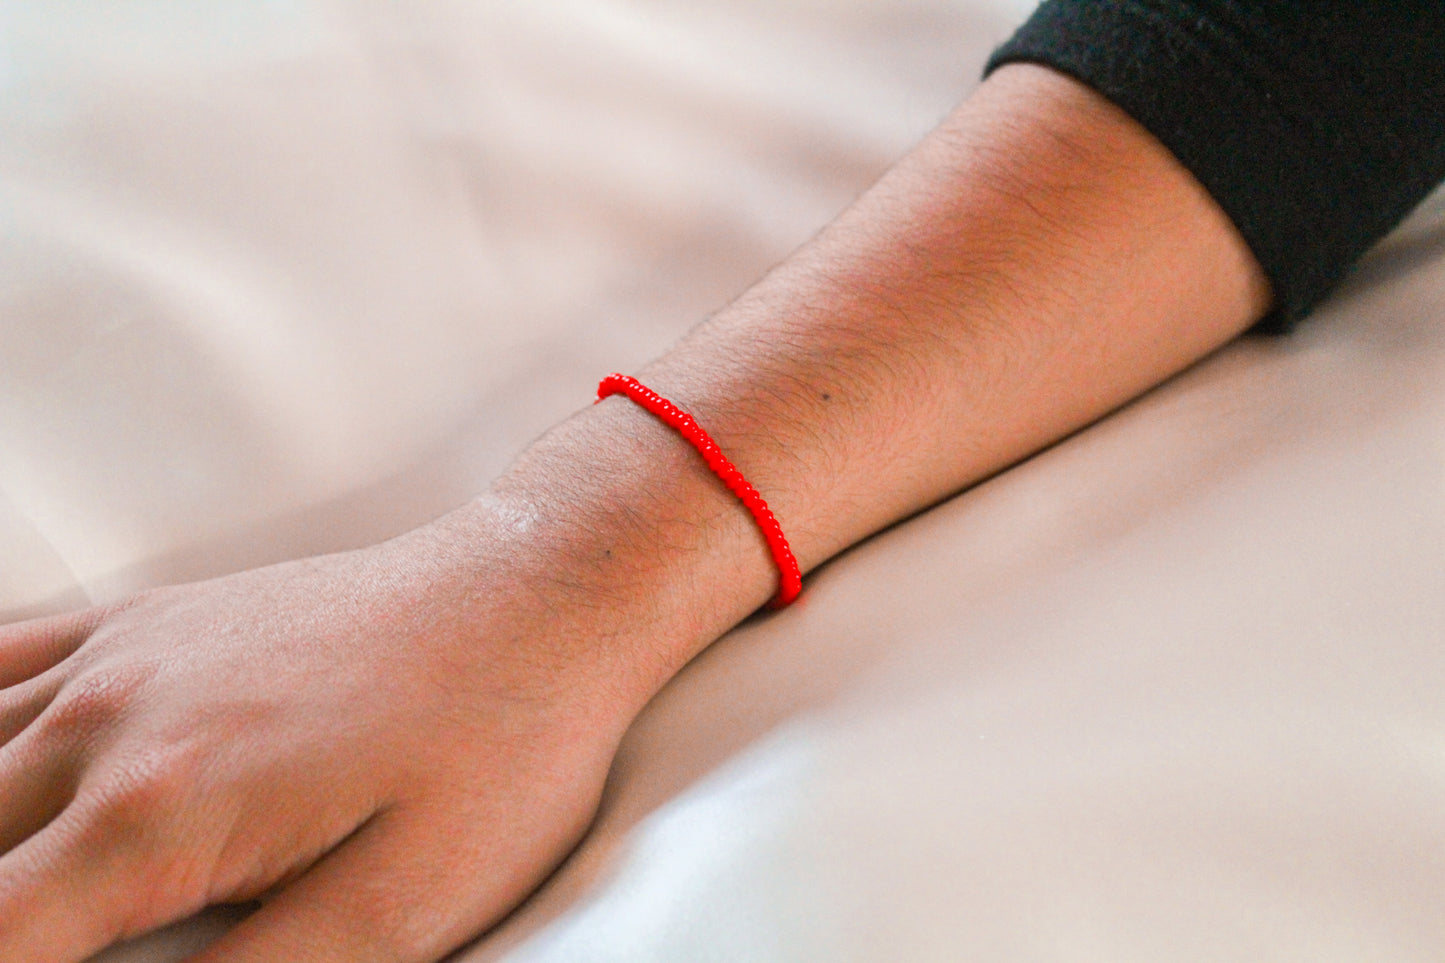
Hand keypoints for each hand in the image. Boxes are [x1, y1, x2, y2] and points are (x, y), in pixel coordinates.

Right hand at [0, 511, 648, 962]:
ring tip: (47, 898)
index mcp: (154, 813)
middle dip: (0, 916)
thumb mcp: (400, 909)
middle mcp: (105, 723)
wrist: (538, 594)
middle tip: (72, 932)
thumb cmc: (493, 746)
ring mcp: (118, 658)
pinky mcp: (145, 621)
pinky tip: (15, 781)